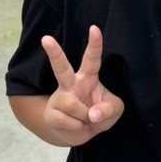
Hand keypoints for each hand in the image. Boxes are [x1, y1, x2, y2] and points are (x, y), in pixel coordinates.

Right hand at [41, 26, 124, 145]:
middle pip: (61, 67)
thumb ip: (109, 110)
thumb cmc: (99, 114)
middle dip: (54, 53)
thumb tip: (91, 114)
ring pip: (73, 105)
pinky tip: (76, 126)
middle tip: (46, 38)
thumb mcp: (114, 110)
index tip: (94, 28)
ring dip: (84, 118)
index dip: (95, 44)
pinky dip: (78, 129)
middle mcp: (71, 84)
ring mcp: (59, 98)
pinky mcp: (51, 113)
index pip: (92, 59)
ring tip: (85, 120)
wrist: (80, 133)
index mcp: (88, 77)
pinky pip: (68, 122)